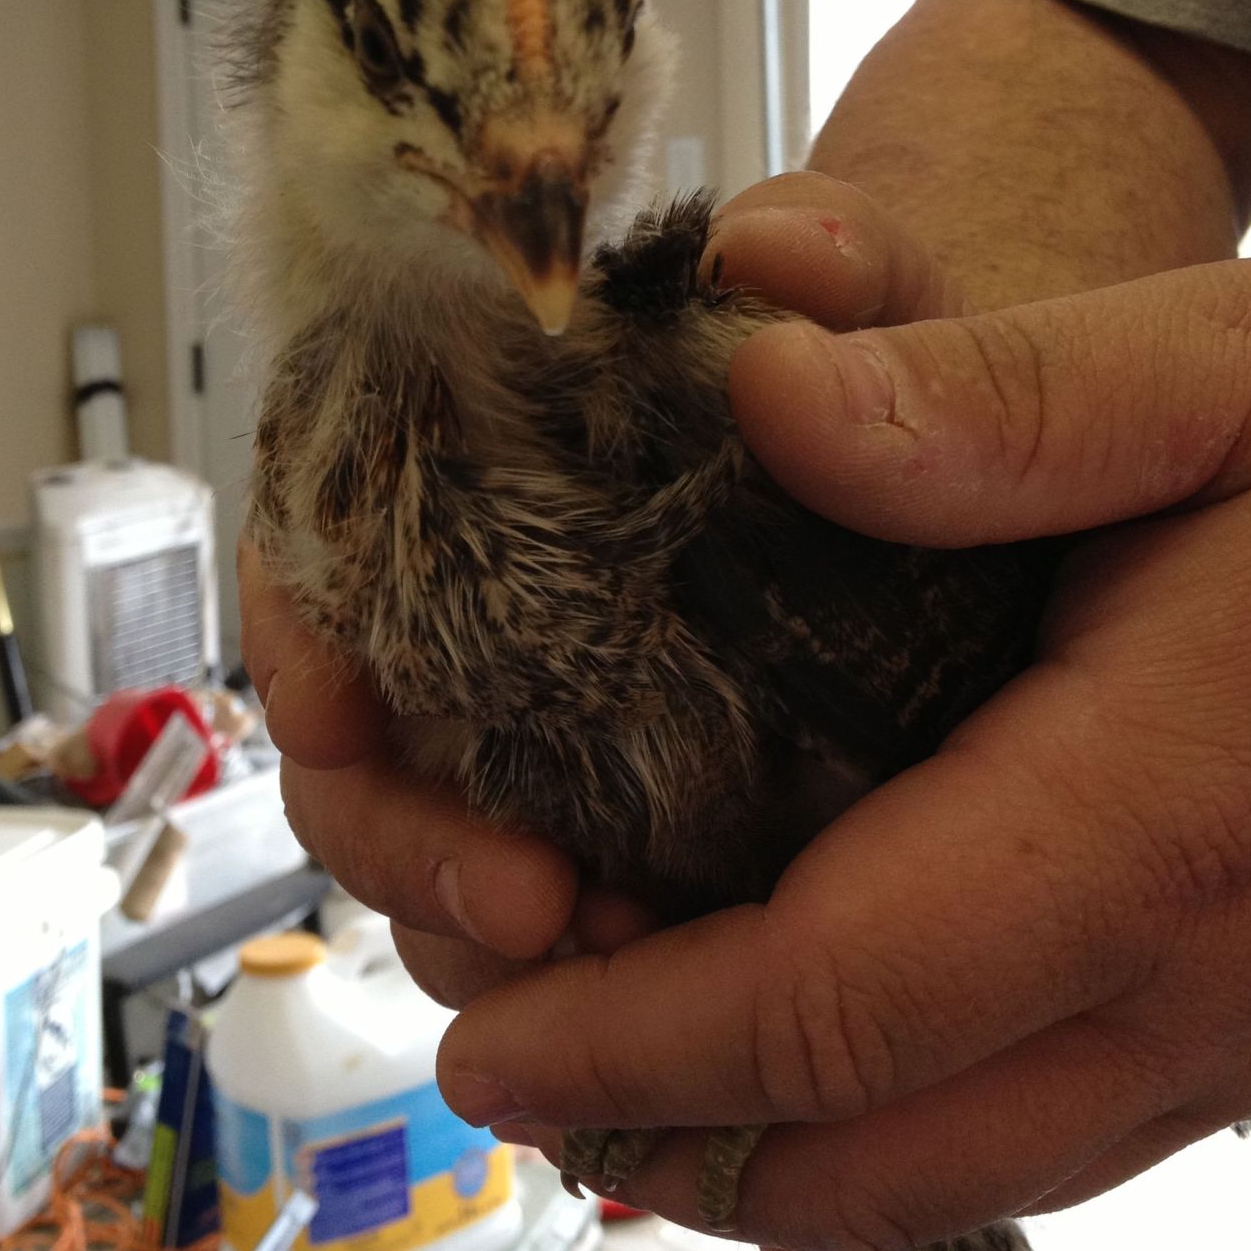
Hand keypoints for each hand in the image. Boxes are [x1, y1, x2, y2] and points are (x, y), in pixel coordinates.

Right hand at [241, 173, 966, 1005]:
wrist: (946, 463)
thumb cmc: (871, 361)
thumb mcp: (868, 292)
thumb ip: (832, 253)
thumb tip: (775, 251)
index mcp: (458, 475)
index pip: (314, 560)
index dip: (304, 646)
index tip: (343, 716)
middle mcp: (467, 618)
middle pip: (357, 756)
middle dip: (410, 846)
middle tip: (535, 901)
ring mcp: (531, 737)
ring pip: (438, 862)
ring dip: (486, 938)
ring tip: (615, 967)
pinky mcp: (612, 826)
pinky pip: (543, 920)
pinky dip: (576, 979)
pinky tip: (662, 998)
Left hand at [434, 258, 1250, 1250]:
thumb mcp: (1220, 371)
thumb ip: (998, 394)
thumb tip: (761, 395)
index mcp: (1160, 814)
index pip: (831, 1001)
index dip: (633, 1038)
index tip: (490, 1040)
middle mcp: (1211, 983)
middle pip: (875, 1147)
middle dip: (666, 1127)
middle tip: (517, 1072)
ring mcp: (1249, 1037)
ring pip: (961, 1171)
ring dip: (768, 1149)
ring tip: (626, 1080)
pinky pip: (1048, 1135)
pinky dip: (896, 1126)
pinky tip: (816, 1068)